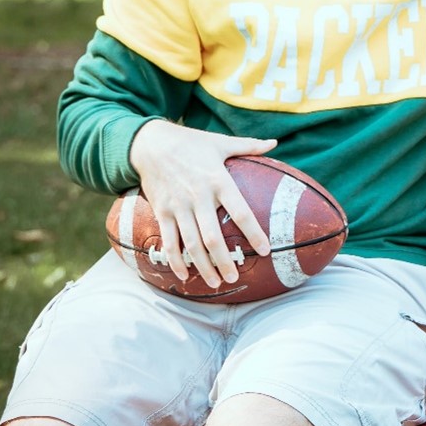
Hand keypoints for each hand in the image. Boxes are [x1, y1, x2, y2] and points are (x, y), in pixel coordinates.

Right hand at [128, 120, 277, 288]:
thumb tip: (275, 143)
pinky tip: (183, 275)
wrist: (150, 143)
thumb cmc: (190, 142)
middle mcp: (199, 196)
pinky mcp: (162, 211)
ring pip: (192, 244)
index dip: (254, 233)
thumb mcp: (220, 142)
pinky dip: (175, 260)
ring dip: (203, 266)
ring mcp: (179, 206)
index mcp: (218, 180)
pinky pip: (169, 240)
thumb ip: (249, 146)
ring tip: (216, 283)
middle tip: (234, 278)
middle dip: (225, 261)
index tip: (265, 251)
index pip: (241, 211)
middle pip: (213, 237)